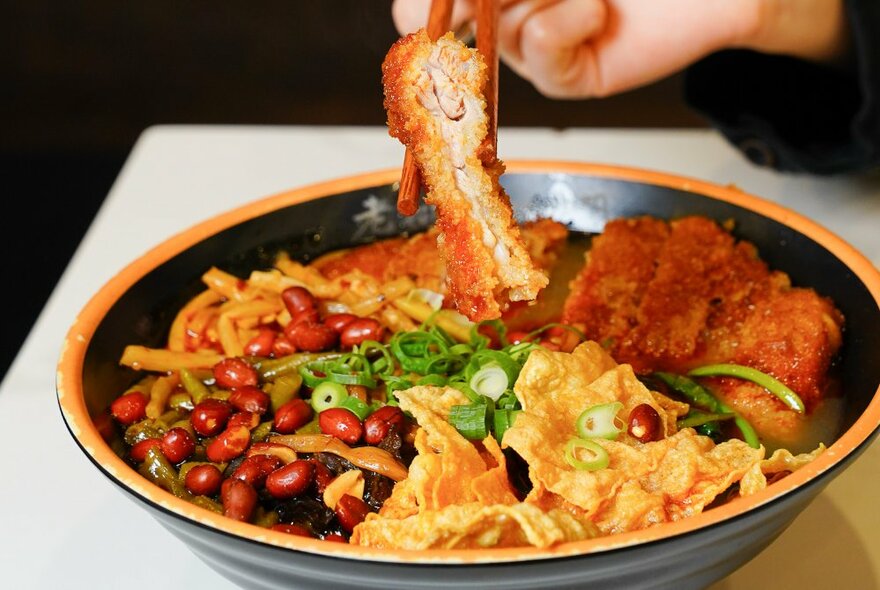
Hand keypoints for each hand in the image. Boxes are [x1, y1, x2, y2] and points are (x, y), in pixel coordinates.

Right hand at [391, 0, 849, 98]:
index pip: (424, 0)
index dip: (416, 0)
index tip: (422, 7)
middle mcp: (503, 21)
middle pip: (448, 18)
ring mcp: (532, 54)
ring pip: (500, 25)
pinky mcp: (565, 80)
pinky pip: (540, 46)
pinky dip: (569, 18)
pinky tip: (599, 10)